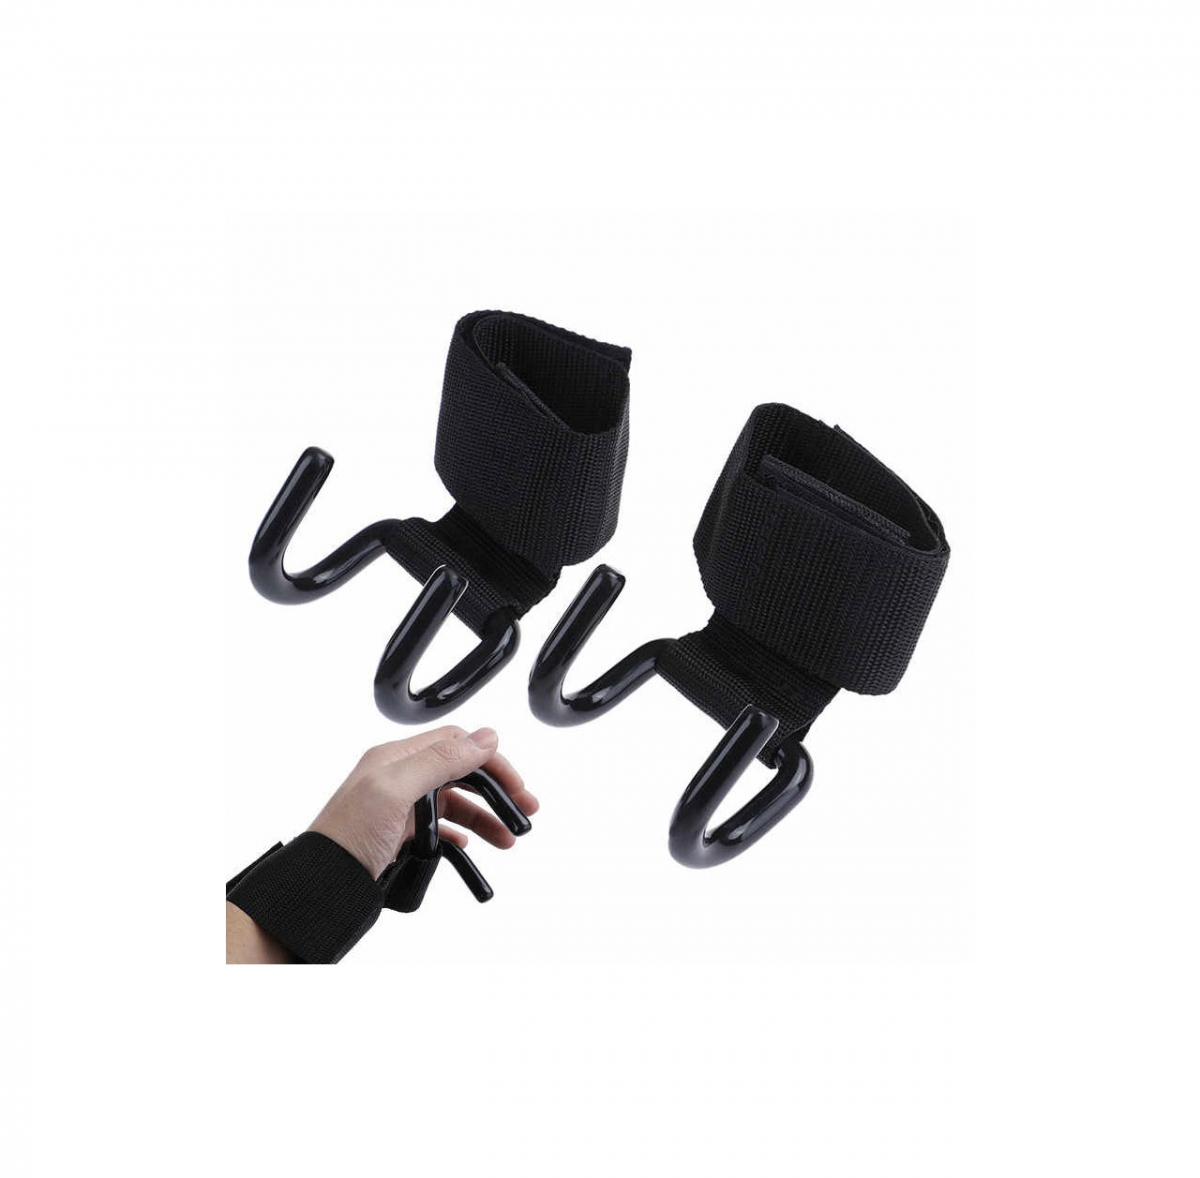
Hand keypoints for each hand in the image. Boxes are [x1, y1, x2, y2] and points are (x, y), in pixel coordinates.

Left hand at [307, 726, 538, 879]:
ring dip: (484, 817)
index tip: (515, 785)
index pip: (457, 743)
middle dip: (495, 790)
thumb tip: (485, 736)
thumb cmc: (346, 837)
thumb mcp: (394, 790)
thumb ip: (441, 759)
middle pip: (461, 772)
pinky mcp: (399, 834)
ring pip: (454, 803)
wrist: (319, 886)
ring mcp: (400, 807)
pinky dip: (461, 834)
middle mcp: (400, 777)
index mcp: (396, 757)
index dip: (490, 761)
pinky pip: (440, 828)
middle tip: (524, 810)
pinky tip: (470, 845)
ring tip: (507, 839)